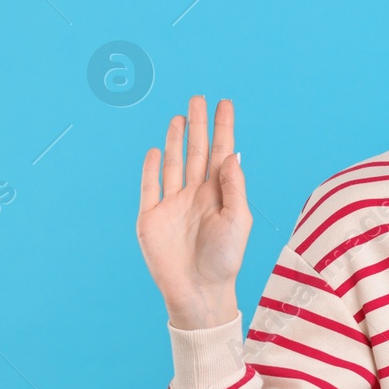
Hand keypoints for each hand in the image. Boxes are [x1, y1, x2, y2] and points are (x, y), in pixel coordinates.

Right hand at [136, 95, 250, 329]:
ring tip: (179, 116)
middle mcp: (196, 195)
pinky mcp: (151, 218)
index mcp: (219, 195)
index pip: (222, 153)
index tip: (224, 104)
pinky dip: (151, 169)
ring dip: (176, 140)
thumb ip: (234, 187)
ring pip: (174, 164)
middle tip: (198, 98)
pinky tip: (155, 150)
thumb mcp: (238, 220)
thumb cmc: (225, 259)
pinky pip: (149, 187)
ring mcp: (172, 205)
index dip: (223, 128)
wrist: (199, 290)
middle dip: (198, 125)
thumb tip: (231, 154)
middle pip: (197, 151)